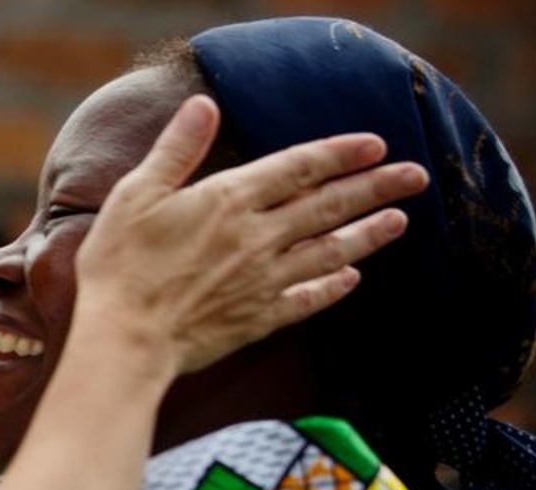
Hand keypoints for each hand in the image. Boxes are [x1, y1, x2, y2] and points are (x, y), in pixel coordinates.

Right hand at [76, 95, 427, 374]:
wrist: (124, 339)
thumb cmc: (120, 265)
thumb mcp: (135, 194)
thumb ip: (177, 149)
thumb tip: (204, 105)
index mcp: (229, 200)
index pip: (299, 167)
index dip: (340, 153)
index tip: (376, 145)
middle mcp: (258, 237)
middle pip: (329, 206)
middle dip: (376, 188)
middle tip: (416, 177)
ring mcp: (263, 280)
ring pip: (330, 251)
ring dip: (369, 234)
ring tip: (399, 220)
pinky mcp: (258, 318)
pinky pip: (308, 298)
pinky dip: (334, 287)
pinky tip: (351, 278)